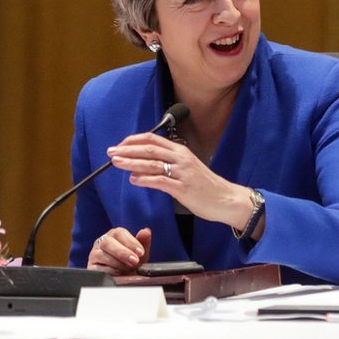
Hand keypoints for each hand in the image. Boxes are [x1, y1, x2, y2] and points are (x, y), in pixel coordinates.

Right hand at [87, 227, 150, 274]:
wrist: (121, 278)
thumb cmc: (130, 263)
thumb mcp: (140, 254)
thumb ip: (143, 242)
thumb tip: (146, 231)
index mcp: (114, 235)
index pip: (119, 233)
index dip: (131, 242)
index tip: (140, 252)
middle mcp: (102, 242)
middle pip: (108, 242)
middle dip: (123, 252)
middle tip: (134, 261)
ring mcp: (95, 254)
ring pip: (101, 255)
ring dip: (117, 263)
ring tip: (128, 270)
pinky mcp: (91, 267)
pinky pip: (98, 268)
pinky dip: (110, 272)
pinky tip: (119, 275)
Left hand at [106, 132, 253, 228]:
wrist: (227, 199)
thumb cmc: (205, 185)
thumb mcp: (186, 167)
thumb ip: (166, 163)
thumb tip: (140, 165)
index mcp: (180, 151)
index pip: (152, 139)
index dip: (133, 141)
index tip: (119, 145)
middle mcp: (181, 158)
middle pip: (149, 149)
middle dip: (127, 149)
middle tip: (111, 152)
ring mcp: (183, 173)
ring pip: (152, 163)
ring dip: (131, 162)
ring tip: (116, 162)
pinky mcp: (184, 188)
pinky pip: (160, 181)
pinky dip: (145, 179)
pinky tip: (133, 179)